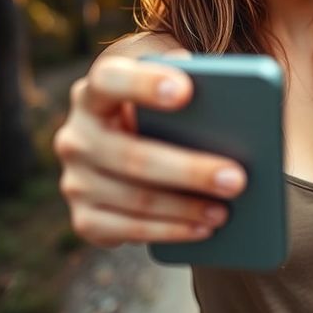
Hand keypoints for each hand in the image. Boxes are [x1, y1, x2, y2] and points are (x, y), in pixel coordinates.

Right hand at [53, 53, 246, 247]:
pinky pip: (129, 231)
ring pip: (136, 199)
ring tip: (226, 211)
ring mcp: (76, 181)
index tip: (186, 89)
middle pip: (133, 156)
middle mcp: (76, 137)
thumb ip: (185, 85)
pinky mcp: (86, 219)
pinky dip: (170, 232)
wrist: (131, 166)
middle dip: (189, 170)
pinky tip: (203, 230)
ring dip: (185, 208)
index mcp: (93, 96)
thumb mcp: (166, 98)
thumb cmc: (162, 124)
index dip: (143, 83)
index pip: (108, 80)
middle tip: (237, 179)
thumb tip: (225, 96)